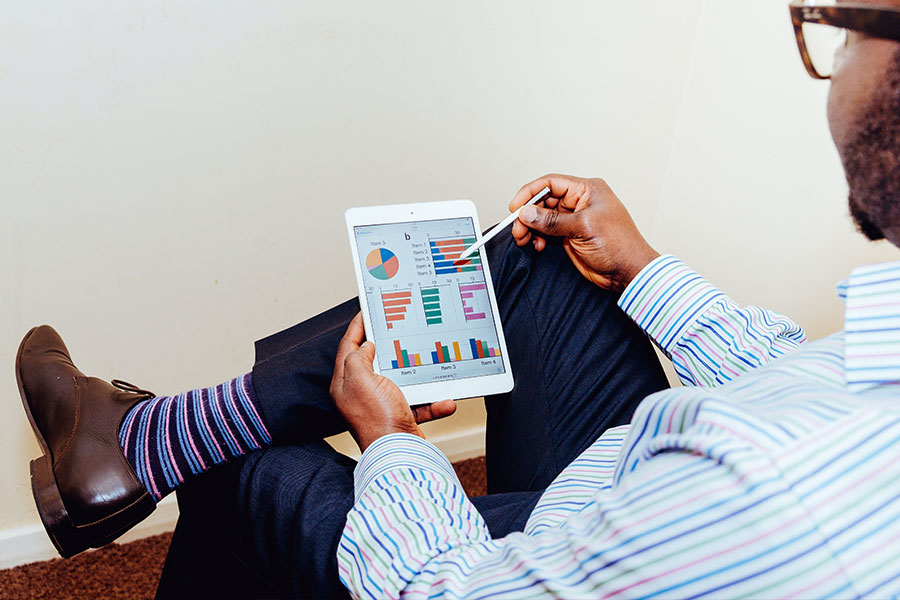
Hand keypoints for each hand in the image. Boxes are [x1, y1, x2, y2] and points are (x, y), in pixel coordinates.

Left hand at [330, 313, 456, 451]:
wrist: (398, 454)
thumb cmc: (377, 418)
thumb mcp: (360, 379)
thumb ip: (358, 358)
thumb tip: (366, 347)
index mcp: (345, 384)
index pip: (348, 347)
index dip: (357, 327)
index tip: (366, 311)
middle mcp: (360, 394)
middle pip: (373, 361)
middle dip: (387, 345)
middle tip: (397, 327)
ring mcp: (381, 405)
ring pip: (400, 380)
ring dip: (417, 375)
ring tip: (427, 360)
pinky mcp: (400, 417)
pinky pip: (419, 403)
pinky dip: (433, 402)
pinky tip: (445, 400)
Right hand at [510, 174, 660, 292]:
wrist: (628, 272)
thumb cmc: (619, 245)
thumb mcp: (583, 227)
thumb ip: (552, 221)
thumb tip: (527, 213)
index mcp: (587, 190)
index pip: (551, 183)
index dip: (530, 193)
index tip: (516, 207)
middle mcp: (579, 202)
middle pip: (544, 201)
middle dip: (528, 215)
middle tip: (518, 228)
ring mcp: (574, 219)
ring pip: (543, 218)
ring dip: (531, 228)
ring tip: (524, 239)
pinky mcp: (570, 235)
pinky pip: (547, 232)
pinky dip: (538, 238)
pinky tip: (537, 245)